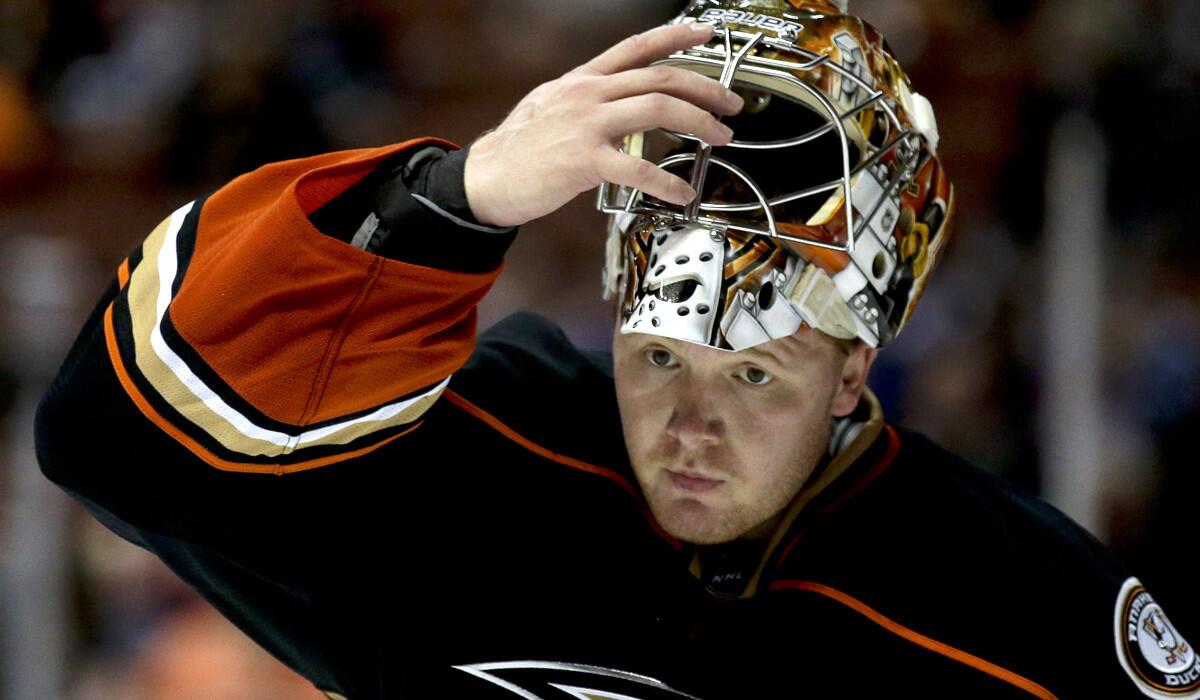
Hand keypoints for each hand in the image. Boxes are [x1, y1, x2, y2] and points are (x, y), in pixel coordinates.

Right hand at [463, 22, 743, 227]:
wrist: (485, 179)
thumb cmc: (518, 150)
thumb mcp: (551, 105)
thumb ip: (588, 99)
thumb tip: (619, 100)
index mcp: (583, 80)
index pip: (637, 47)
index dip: (676, 35)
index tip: (707, 32)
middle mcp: (588, 94)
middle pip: (661, 77)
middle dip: (706, 89)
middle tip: (731, 105)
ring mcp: (587, 124)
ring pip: (658, 108)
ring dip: (700, 123)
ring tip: (720, 139)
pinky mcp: (584, 161)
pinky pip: (638, 169)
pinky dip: (668, 182)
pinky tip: (682, 193)